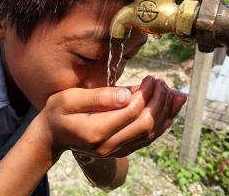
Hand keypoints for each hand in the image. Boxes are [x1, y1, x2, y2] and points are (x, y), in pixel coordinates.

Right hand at [33, 75, 186, 159]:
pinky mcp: (120, 151)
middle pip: (145, 124)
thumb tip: (127, 94)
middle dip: (160, 102)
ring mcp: (116, 151)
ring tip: (177, 95)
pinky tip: (170, 113)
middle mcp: (108, 145)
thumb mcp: (70, 98)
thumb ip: (98, 97)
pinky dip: (161, 126)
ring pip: (150, 134)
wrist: (52, 136)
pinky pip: (146, 140)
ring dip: (166, 114)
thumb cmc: (58, 113)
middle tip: (164, 83)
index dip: (146, 94)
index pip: (131, 112)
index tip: (151, 78)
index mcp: (96, 130)